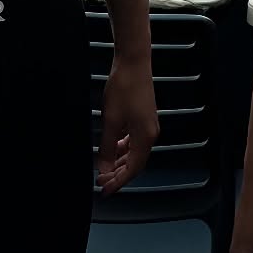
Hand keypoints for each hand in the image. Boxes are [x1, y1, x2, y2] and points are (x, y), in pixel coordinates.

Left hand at [97, 56, 157, 194]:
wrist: (133, 62)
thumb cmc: (125, 87)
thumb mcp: (111, 121)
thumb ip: (107, 148)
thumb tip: (104, 169)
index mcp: (146, 137)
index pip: (132, 169)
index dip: (118, 182)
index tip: (104, 190)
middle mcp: (151, 133)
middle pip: (135, 162)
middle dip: (118, 174)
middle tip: (101, 181)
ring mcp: (148, 124)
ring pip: (134, 152)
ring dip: (120, 161)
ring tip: (104, 168)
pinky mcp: (143, 116)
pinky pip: (134, 140)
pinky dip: (123, 148)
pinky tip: (112, 147)